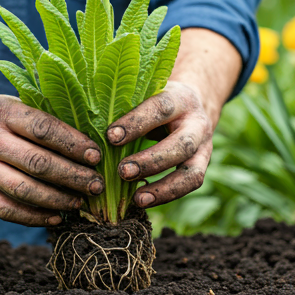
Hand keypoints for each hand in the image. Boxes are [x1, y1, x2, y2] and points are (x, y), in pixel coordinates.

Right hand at [0, 94, 103, 226]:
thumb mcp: (16, 103)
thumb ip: (45, 120)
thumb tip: (88, 146)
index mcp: (2, 111)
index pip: (44, 129)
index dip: (73, 144)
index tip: (96, 156)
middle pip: (37, 163)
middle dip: (73, 177)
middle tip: (96, 185)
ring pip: (23, 190)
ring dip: (57, 200)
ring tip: (80, 202)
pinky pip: (5, 210)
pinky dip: (33, 217)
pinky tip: (55, 217)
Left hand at [107, 81, 212, 207]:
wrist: (191, 104)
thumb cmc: (156, 100)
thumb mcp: (146, 93)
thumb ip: (127, 104)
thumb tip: (90, 119)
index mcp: (180, 98)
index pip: (160, 108)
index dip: (136, 122)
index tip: (111, 137)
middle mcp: (197, 123)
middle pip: (182, 144)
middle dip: (151, 161)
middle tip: (122, 172)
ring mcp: (204, 147)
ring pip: (192, 172)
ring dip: (164, 188)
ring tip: (137, 199)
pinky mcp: (202, 165)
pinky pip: (190, 185)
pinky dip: (166, 195)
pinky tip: (141, 201)